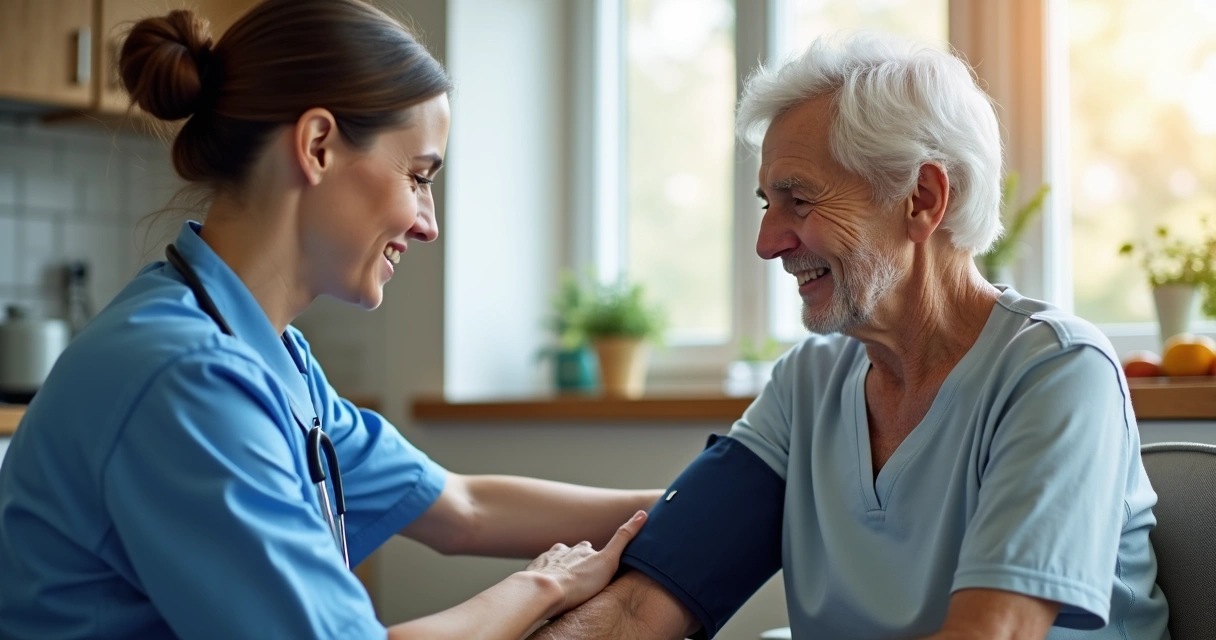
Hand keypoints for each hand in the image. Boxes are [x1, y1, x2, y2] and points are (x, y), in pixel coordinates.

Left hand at [525, 510, 647, 618]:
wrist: (542, 592)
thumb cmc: (578, 582)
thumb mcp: (608, 561)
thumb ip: (623, 538)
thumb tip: (642, 513)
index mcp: (582, 549)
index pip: (590, 548)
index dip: (594, 556)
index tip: (595, 564)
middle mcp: (564, 550)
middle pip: (571, 554)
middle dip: (575, 562)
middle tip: (579, 579)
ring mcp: (546, 560)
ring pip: (554, 562)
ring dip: (558, 570)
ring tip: (562, 586)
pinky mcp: (533, 572)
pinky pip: (539, 572)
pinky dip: (543, 578)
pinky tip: (546, 589)